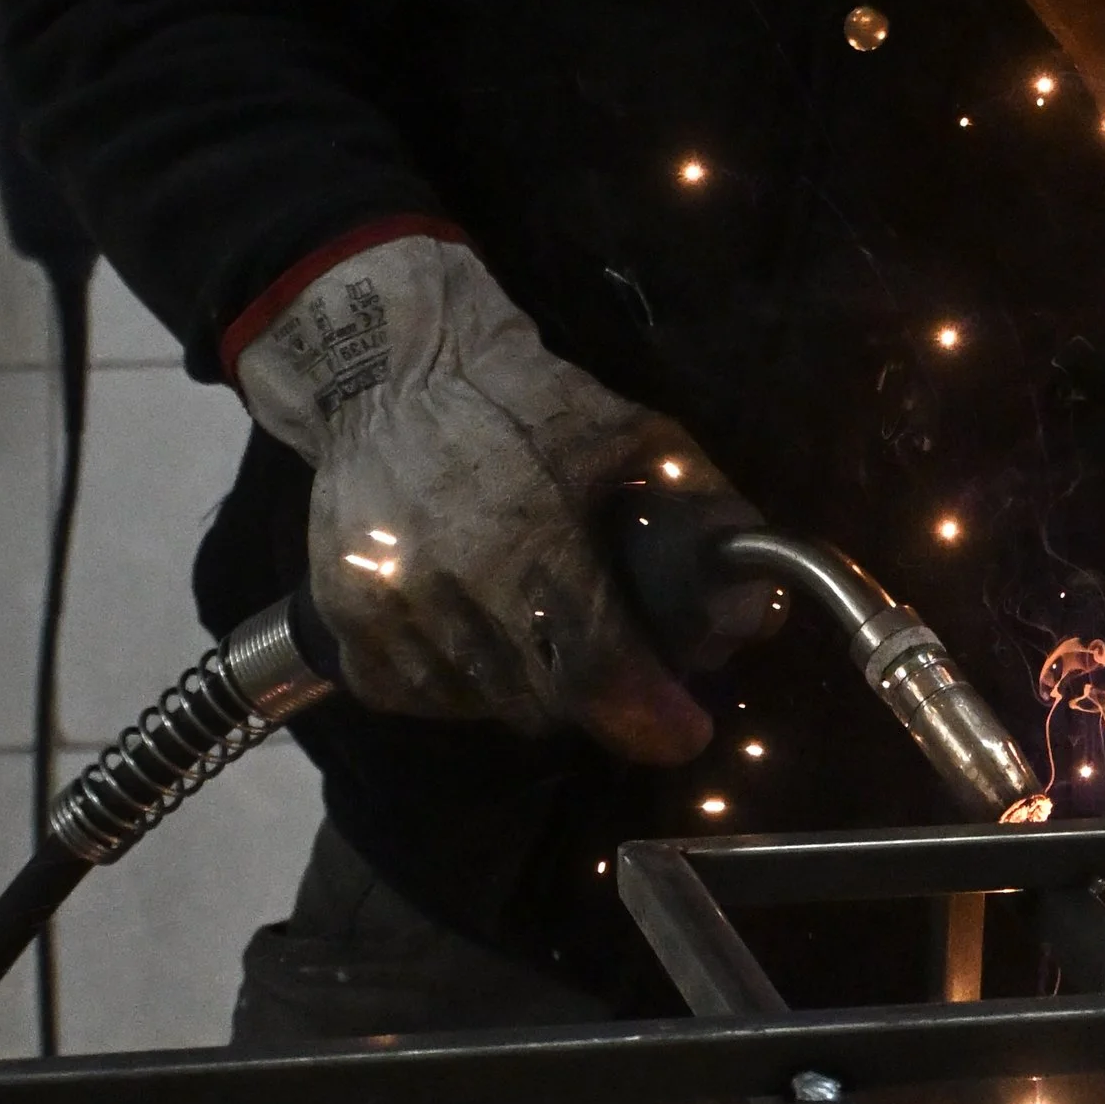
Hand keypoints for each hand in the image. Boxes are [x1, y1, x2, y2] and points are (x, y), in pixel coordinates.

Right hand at [232, 229, 754, 760]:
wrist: (392, 372)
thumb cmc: (523, 402)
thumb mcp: (632, 436)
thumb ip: (703, 515)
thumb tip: (760, 603)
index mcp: (533, 542)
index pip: (595, 672)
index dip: (646, 716)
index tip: (683, 731)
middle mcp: (453, 590)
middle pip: (544, 702)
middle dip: (591, 692)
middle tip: (608, 657)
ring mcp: (389, 612)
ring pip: (480, 703)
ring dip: (521, 685)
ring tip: (533, 627)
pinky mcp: (344, 620)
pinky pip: (414, 693)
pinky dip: (455, 681)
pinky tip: (474, 629)